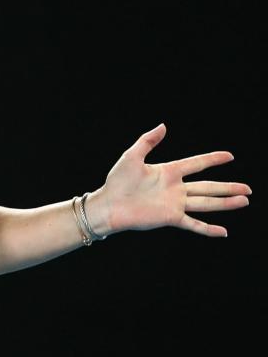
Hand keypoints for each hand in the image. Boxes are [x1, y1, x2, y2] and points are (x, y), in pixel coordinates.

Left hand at [90, 124, 250, 237]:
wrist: (108, 205)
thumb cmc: (116, 181)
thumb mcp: (131, 156)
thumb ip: (147, 141)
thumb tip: (163, 125)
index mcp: (168, 172)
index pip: (196, 164)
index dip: (212, 159)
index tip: (229, 155)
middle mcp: (175, 188)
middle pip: (208, 187)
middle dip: (228, 187)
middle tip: (248, 189)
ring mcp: (174, 204)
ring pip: (206, 203)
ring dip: (225, 203)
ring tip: (244, 201)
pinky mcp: (170, 218)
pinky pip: (193, 224)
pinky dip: (208, 229)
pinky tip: (223, 232)